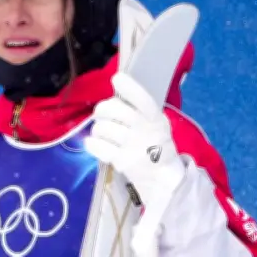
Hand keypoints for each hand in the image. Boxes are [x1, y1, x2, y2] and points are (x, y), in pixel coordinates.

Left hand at [86, 0, 198, 256]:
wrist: (163, 179)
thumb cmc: (155, 144)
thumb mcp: (155, 121)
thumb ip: (140, 104)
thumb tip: (121, 77)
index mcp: (155, 116)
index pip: (141, 97)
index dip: (128, 86)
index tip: (119, 79)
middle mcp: (144, 130)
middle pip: (110, 109)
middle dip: (104, 111)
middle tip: (108, 116)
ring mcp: (133, 147)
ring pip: (99, 126)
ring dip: (99, 129)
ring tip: (109, 135)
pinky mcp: (121, 162)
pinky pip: (94, 144)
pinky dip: (93, 143)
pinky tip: (100, 145)